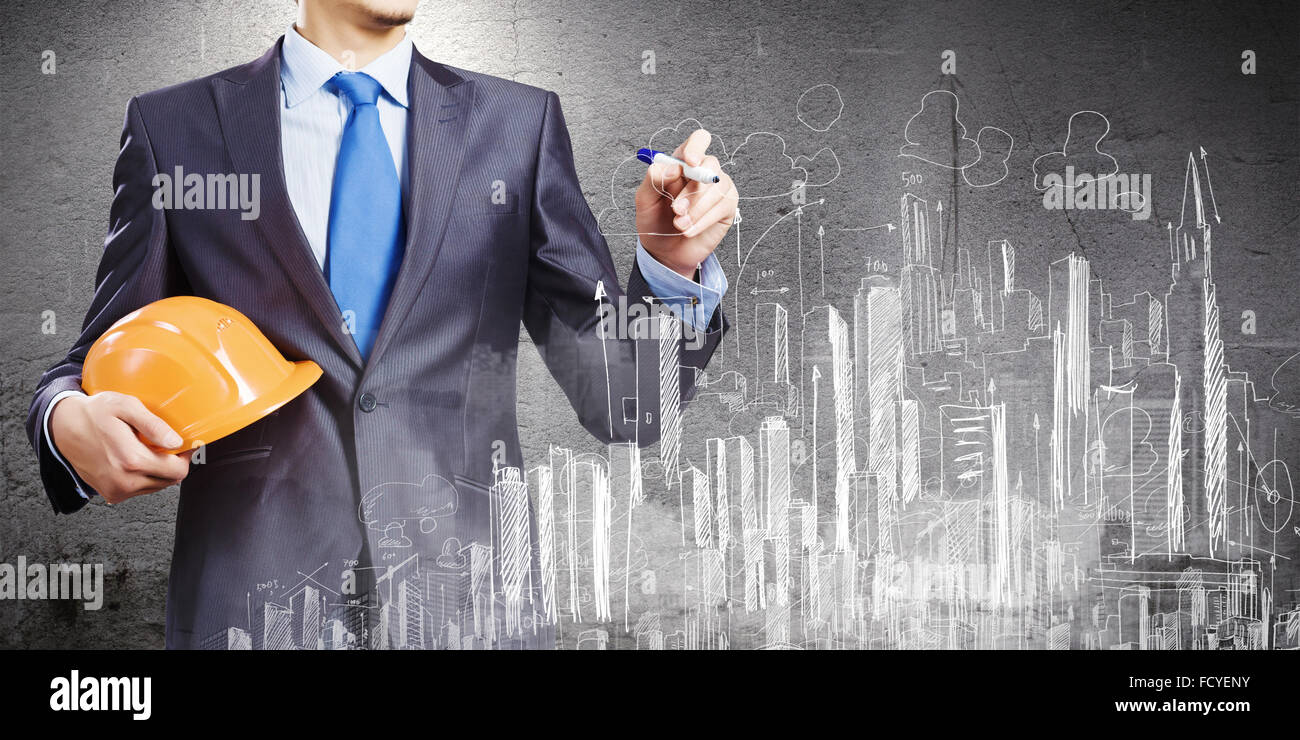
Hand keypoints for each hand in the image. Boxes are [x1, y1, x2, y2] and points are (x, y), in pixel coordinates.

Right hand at [48, 391, 193, 504]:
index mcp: (131, 461)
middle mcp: (124, 481)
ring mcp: (116, 491)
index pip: (178, 471)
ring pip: (157, 486)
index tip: (184, 445)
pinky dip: (143, 476)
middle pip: (170, 480)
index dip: (185, 457)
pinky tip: (133, 459)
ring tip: (144, 449)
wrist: (63, 428)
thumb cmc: (94, 413)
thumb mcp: (125, 406)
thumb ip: (153, 425)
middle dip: (172, 463)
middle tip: (164, 444)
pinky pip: (140, 489)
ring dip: (158, 470)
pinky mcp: (111, 495)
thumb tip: (176, 442)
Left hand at [635, 129, 738, 278]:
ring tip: (679, 225)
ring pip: (716, 187)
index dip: (697, 147)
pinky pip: (722, 206)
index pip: (698, 140)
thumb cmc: (655, 221)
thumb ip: (654, 179)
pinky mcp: (727, 206)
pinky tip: (689, 230)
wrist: (665, 252)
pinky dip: (703, 220)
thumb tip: (674, 167)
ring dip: (696, 210)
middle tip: (676, 210)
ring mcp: (718, 187)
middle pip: (709, 165)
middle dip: (692, 191)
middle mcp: (703, 171)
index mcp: (683, 163)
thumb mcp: (644, 200)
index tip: (689, 162)